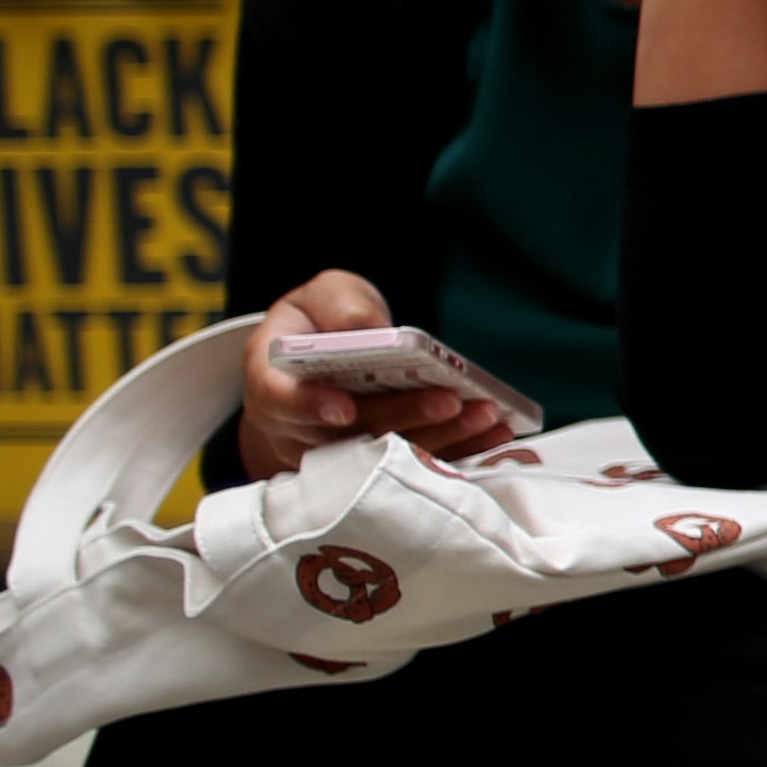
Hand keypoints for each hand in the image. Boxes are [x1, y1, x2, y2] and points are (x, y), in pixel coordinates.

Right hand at [239, 273, 520, 481]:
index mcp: (273, 381)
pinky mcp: (373, 469)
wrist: (319, 363)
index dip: (309, 406)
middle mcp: (297, 428)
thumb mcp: (321, 298)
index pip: (281, 400)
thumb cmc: (318, 326)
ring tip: (483, 413)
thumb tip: (370, 328)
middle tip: (448, 400)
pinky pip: (414, 466)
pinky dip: (458, 450)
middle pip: (345, 435)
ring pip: (383, 459)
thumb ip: (340, 306)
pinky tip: (493, 431)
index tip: (345, 408)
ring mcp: (334, 457)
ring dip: (438, 439)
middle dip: (399, 418)